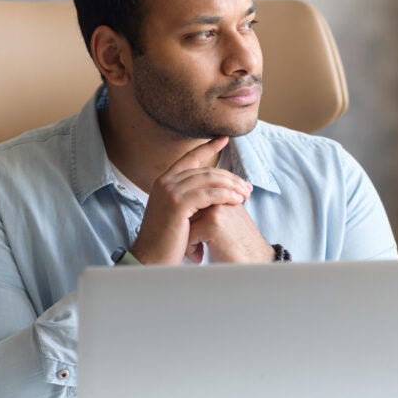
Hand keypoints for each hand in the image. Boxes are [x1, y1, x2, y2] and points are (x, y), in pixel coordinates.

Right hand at [129, 137, 253, 264]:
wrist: (150, 259)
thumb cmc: (167, 241)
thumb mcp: (178, 213)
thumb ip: (190, 198)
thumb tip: (211, 193)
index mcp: (165, 181)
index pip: (190, 157)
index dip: (208, 146)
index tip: (224, 138)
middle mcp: (166, 181)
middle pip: (205, 170)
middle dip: (230, 177)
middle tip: (247, 186)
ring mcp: (170, 191)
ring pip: (209, 180)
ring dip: (232, 186)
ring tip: (246, 194)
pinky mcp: (178, 204)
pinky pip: (209, 194)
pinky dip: (226, 195)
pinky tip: (238, 200)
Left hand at [185, 203, 274, 263]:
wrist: (255, 262)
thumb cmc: (240, 247)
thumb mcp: (230, 221)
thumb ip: (214, 211)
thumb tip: (189, 212)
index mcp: (226, 195)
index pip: (196, 201)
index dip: (191, 219)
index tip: (197, 236)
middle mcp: (222, 199)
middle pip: (189, 209)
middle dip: (187, 228)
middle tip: (194, 245)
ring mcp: (217, 210)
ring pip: (185, 220)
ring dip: (187, 239)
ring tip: (197, 251)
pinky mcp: (212, 224)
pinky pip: (188, 234)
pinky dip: (190, 248)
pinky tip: (199, 257)